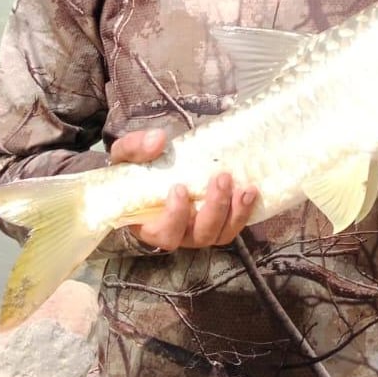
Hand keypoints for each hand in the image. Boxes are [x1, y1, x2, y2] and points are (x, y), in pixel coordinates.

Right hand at [109, 129, 257, 250]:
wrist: (152, 170)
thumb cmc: (135, 170)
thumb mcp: (126, 156)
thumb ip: (135, 147)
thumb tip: (158, 140)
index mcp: (151, 224)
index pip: (163, 235)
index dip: (173, 217)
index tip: (179, 188)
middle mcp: (179, 233)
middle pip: (199, 236)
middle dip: (214, 209)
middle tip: (220, 177)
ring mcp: (200, 229)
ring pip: (221, 234)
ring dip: (235, 213)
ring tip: (244, 188)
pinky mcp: (219, 221)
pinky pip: (234, 225)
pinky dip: (244, 211)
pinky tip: (251, 191)